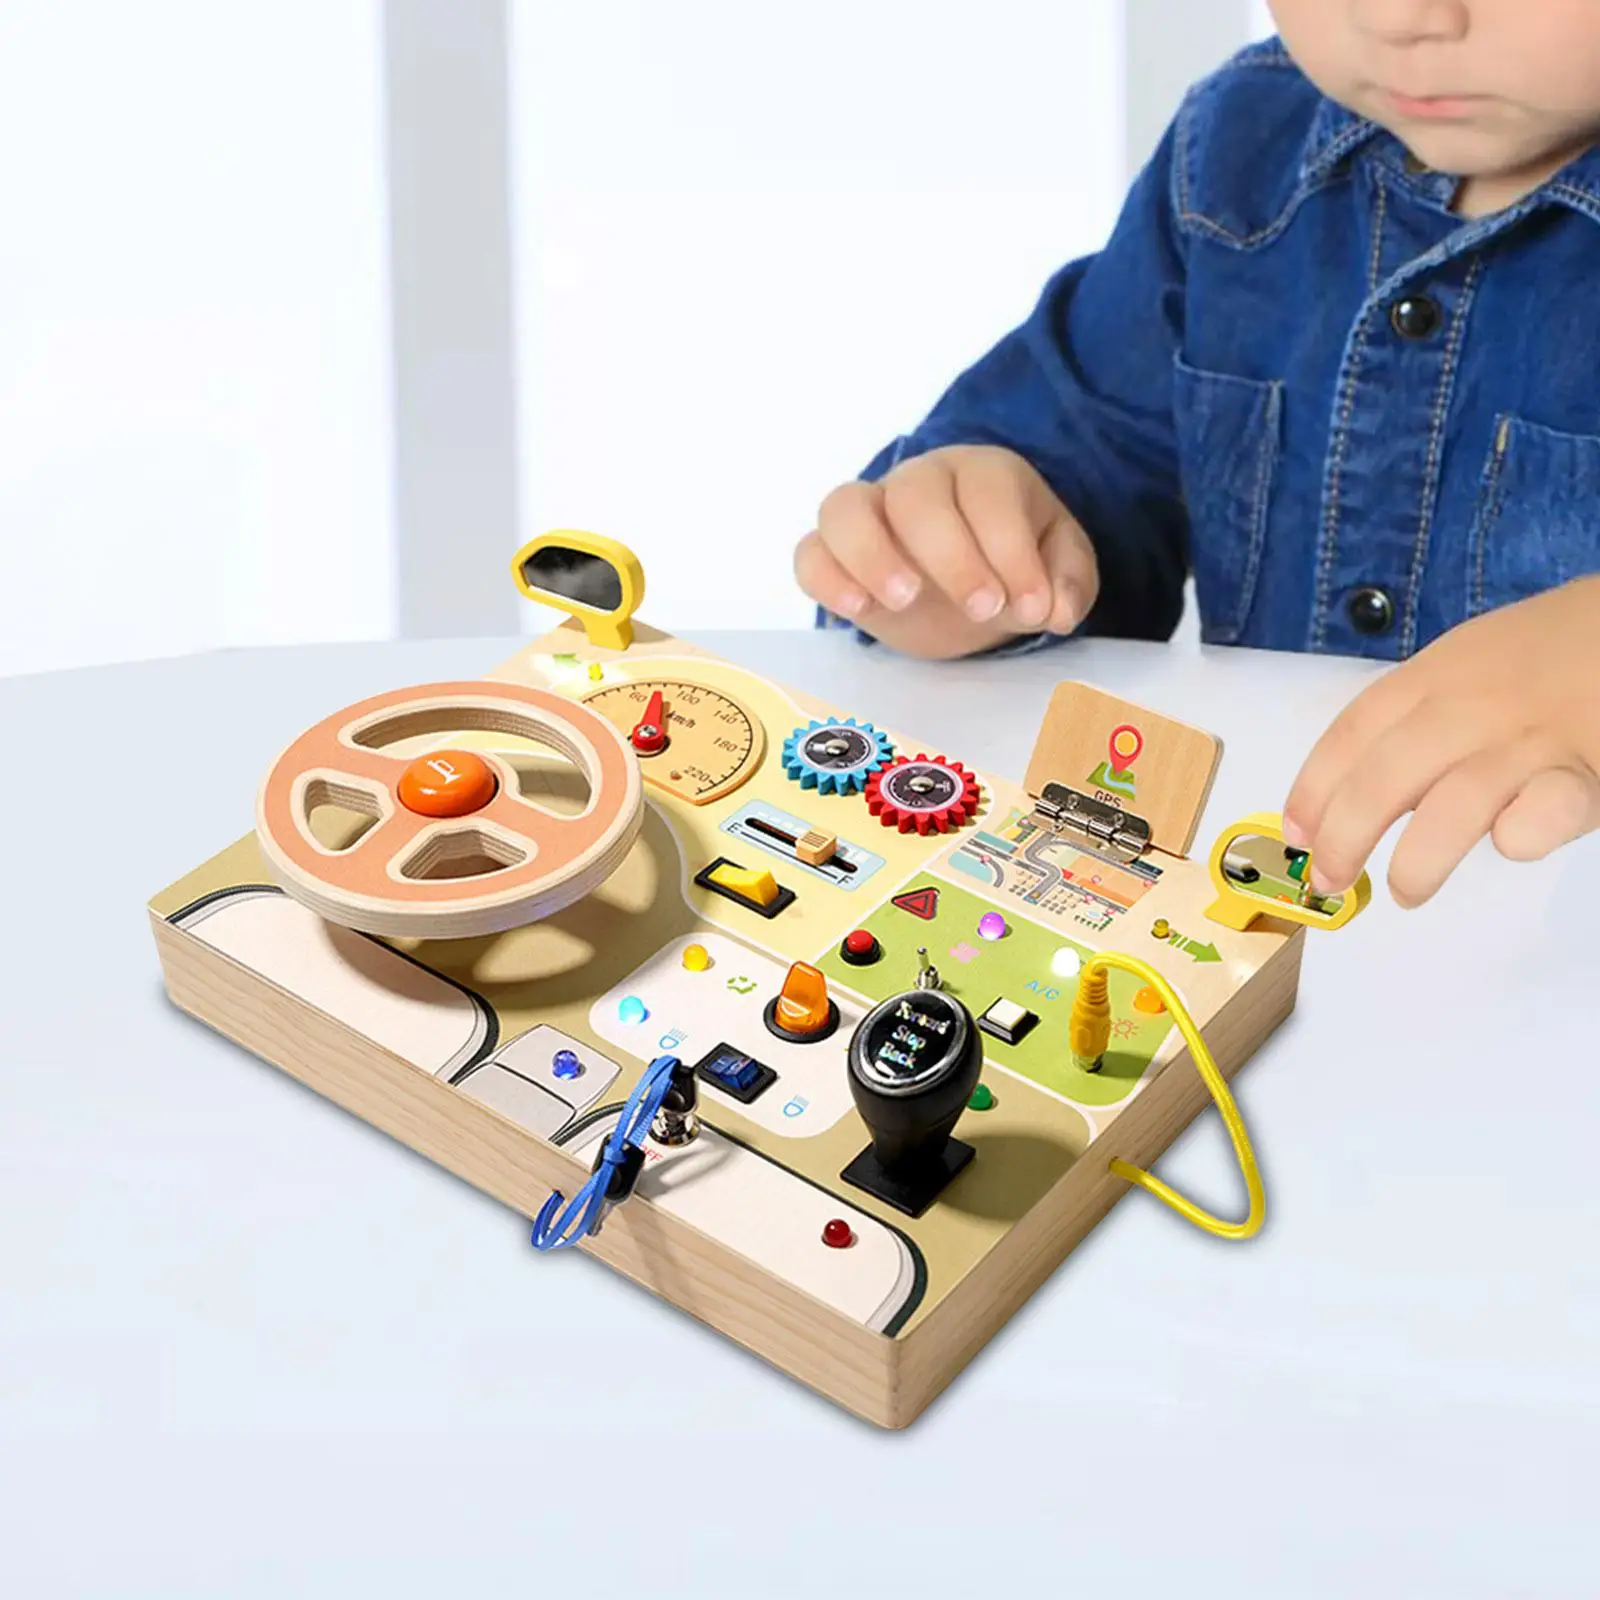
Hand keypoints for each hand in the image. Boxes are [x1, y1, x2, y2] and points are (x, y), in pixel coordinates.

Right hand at [794, 445, 1098, 658]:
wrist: (964, 586)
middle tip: (981, 609)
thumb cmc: (1010, 565)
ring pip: (844, 507)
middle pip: (916, 494)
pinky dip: (825, 578)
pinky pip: (809, 552)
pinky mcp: (832, 554)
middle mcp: (919, 481)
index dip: (1011, 548)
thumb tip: (1056, 609)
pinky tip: (858, 611)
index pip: (989, 492)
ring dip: (872, 554)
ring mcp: (868, 514)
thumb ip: (1067, 583)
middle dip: (951, 554)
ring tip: (905, 601)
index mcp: (982, 474)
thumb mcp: (1058, 571)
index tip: (1031, 606)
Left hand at [1282, 575, 1599, 906]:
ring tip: (1405, 890)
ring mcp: (1534, 737)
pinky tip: (1506, 844)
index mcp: (1441, 672)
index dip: (1315, 788)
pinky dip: (1517, 836)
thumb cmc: (1556, 655)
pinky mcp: (1588, 771)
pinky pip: (1542, 813)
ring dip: (1417, 859)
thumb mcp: (1477, 664)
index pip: (1355, 731)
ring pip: (1454, 803)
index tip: (1294, 833)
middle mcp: (1477, 702)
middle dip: (1345, 835)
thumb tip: (1362, 793)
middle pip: (1387, 774)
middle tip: (1328, 878)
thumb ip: (1426, 717)